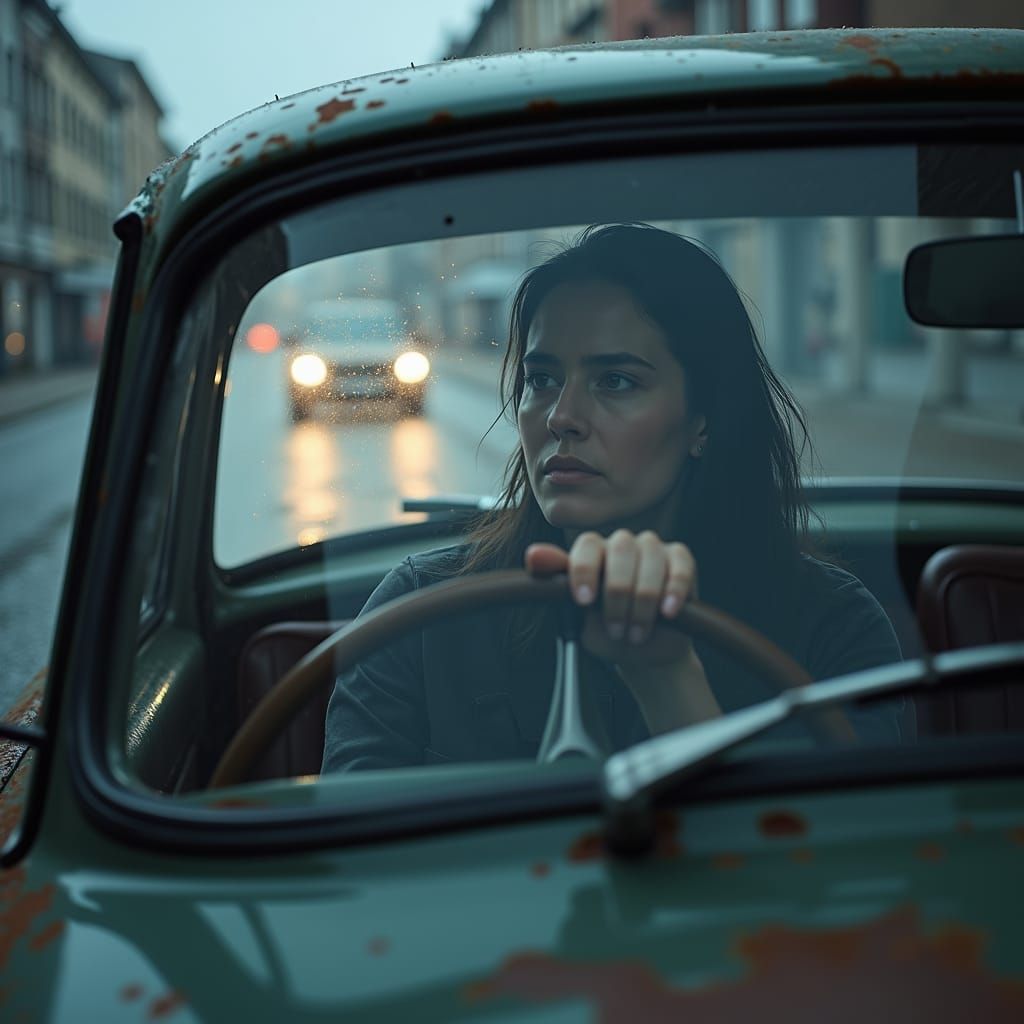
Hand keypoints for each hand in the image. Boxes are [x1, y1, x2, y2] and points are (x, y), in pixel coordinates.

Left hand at [525, 530, 697, 668]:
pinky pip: (679, 566)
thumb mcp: (578, 615)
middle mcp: (622, 544)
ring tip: (638, 632)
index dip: (584, 570)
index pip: (586, 545)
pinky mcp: (681, 560)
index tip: (584, 601)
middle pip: (620, 550)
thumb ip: (557, 583)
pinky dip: (674, 590)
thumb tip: (533, 555)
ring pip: (650, 558)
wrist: (645, 654)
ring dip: (644, 600)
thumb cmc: (607, 631)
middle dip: (618, 594)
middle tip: (616, 630)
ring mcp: (652, 548)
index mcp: (593, 552)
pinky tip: (667, 612)